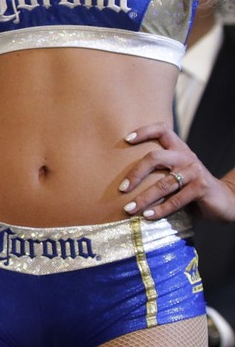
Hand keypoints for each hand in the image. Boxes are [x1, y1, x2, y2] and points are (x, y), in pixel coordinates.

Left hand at [119, 123, 234, 221]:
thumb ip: (158, 172)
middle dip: (135, 174)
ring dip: (144, 198)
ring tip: (129, 209)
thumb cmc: (191, 188)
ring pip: (163, 184)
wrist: (224, 200)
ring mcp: (195, 171)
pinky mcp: (201, 187)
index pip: (162, 130)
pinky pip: (175, 200)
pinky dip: (160, 210)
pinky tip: (148, 215)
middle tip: (122, 189)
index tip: (126, 140)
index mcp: (179, 149)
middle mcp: (186, 157)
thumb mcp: (176, 174)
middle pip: (155, 157)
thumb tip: (123, 184)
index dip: (144, 131)